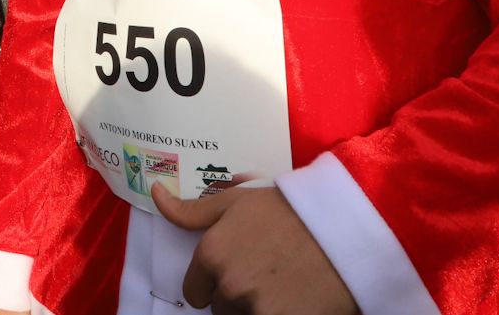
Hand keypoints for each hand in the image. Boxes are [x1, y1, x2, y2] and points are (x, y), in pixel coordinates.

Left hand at [153, 182, 356, 314]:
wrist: (344, 227)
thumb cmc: (289, 209)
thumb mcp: (236, 201)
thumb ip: (191, 210)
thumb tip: (154, 195)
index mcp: (212, 255)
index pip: (193, 292)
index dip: (213, 283)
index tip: (237, 269)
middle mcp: (229, 285)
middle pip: (220, 309)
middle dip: (236, 296)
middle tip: (265, 273)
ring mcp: (256, 309)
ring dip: (257, 308)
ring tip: (281, 285)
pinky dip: (278, 314)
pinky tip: (293, 300)